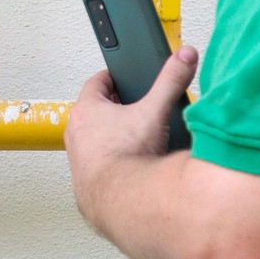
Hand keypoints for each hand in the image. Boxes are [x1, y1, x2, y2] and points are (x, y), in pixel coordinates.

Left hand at [65, 46, 197, 224]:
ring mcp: (77, 158)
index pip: (96, 82)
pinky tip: (128, 166)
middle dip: (114, 109)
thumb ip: (170, 81)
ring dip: (110, 137)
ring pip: (94, 139)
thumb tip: (183, 57)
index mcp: (87, 109)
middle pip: (95, 111)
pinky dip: (110, 161)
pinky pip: (97, 164)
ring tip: (133, 139)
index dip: (112, 78)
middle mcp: (76, 133)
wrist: (120, 201)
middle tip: (134, 109)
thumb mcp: (155, 111)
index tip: (121, 78)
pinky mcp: (84, 180)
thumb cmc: (127, 156)